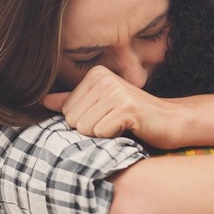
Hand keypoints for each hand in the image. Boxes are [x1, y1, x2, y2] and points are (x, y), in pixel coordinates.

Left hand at [41, 66, 182, 148]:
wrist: (171, 121)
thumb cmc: (135, 116)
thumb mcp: (101, 105)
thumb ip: (72, 102)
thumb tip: (42, 100)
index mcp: (96, 75)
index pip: (66, 110)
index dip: (85, 121)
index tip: (107, 116)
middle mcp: (104, 79)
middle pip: (72, 120)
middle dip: (92, 129)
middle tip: (114, 123)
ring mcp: (115, 92)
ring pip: (84, 128)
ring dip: (102, 134)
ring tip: (121, 126)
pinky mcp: (126, 109)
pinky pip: (100, 133)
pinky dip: (113, 138)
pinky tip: (129, 129)